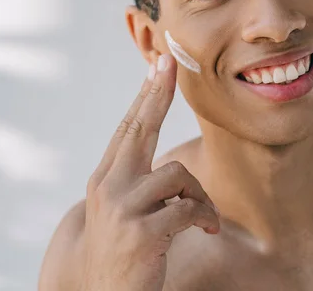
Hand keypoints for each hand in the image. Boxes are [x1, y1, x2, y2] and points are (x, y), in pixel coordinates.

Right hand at [81, 54, 219, 290]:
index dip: (146, 96)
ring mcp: (123, 209)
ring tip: (202, 216)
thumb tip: (170, 164)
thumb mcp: (121, 210)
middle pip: (139, 128)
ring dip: (198, 195)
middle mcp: (109, 187)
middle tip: (169, 65)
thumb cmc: (119, 248)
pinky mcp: (142, 233)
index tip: (159, 67)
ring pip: (177, 174)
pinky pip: (188, 209)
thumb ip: (138, 182)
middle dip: (157, 94)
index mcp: (106, 179)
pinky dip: (204, 216)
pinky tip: (206, 228)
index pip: (128, 129)